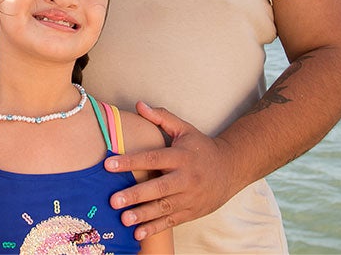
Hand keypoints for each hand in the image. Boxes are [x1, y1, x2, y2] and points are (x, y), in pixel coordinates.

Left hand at [104, 101, 236, 240]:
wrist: (231, 169)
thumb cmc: (201, 148)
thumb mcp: (185, 129)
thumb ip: (161, 117)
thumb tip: (139, 105)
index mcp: (181, 156)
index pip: (153, 158)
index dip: (130, 161)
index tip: (108, 164)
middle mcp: (186, 178)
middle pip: (158, 188)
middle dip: (136, 195)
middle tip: (113, 200)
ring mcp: (189, 197)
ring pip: (164, 208)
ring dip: (143, 215)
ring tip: (123, 219)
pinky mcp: (191, 212)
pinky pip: (171, 221)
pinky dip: (155, 228)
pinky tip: (138, 234)